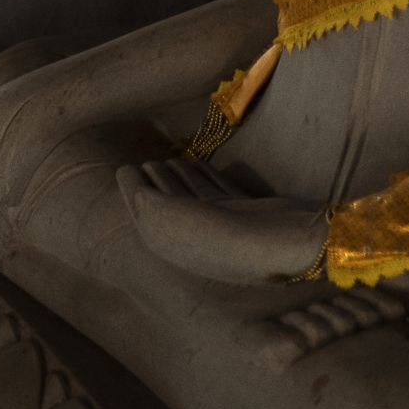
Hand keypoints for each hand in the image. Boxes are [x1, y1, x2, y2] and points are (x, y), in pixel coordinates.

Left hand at [117, 158, 327, 284]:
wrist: (281, 243)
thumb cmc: (213, 232)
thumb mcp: (161, 215)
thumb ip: (139, 194)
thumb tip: (126, 173)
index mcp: (170, 246)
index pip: (144, 212)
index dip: (136, 188)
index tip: (129, 167)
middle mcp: (194, 239)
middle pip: (170, 205)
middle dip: (158, 184)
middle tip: (150, 163)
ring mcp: (223, 227)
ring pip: (195, 197)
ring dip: (182, 179)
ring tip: (172, 161)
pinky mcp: (246, 213)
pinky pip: (219, 190)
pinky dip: (206, 176)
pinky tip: (199, 163)